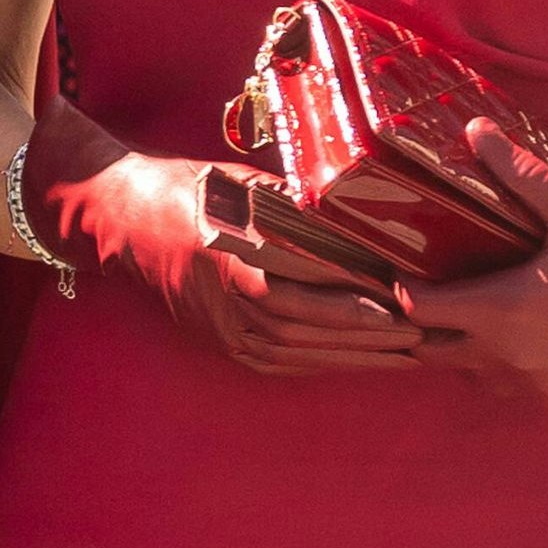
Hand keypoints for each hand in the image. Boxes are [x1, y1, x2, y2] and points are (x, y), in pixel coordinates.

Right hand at [24, 101, 427, 375]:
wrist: (124, 222)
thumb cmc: (189, 191)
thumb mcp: (246, 185)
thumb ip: (299, 205)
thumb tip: (361, 216)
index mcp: (231, 256)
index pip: (307, 285)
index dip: (359, 296)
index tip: (405, 297)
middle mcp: (226, 302)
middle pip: (311, 329)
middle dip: (371, 335)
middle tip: (423, 333)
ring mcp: (223, 329)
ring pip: (301, 352)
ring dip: (357, 356)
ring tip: (405, 352)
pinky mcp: (223, 343)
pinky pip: (282, 362)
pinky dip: (325, 362)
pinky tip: (359, 358)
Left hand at [397, 124, 547, 412]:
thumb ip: (521, 174)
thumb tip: (476, 131)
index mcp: (504, 308)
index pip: (417, 308)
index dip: (400, 288)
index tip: (397, 268)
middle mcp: (508, 354)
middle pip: (429, 348)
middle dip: (418, 324)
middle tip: (418, 293)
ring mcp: (531, 383)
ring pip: (465, 372)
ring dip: (455, 347)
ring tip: (459, 313)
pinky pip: (505, 387)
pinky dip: (496, 366)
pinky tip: (507, 338)